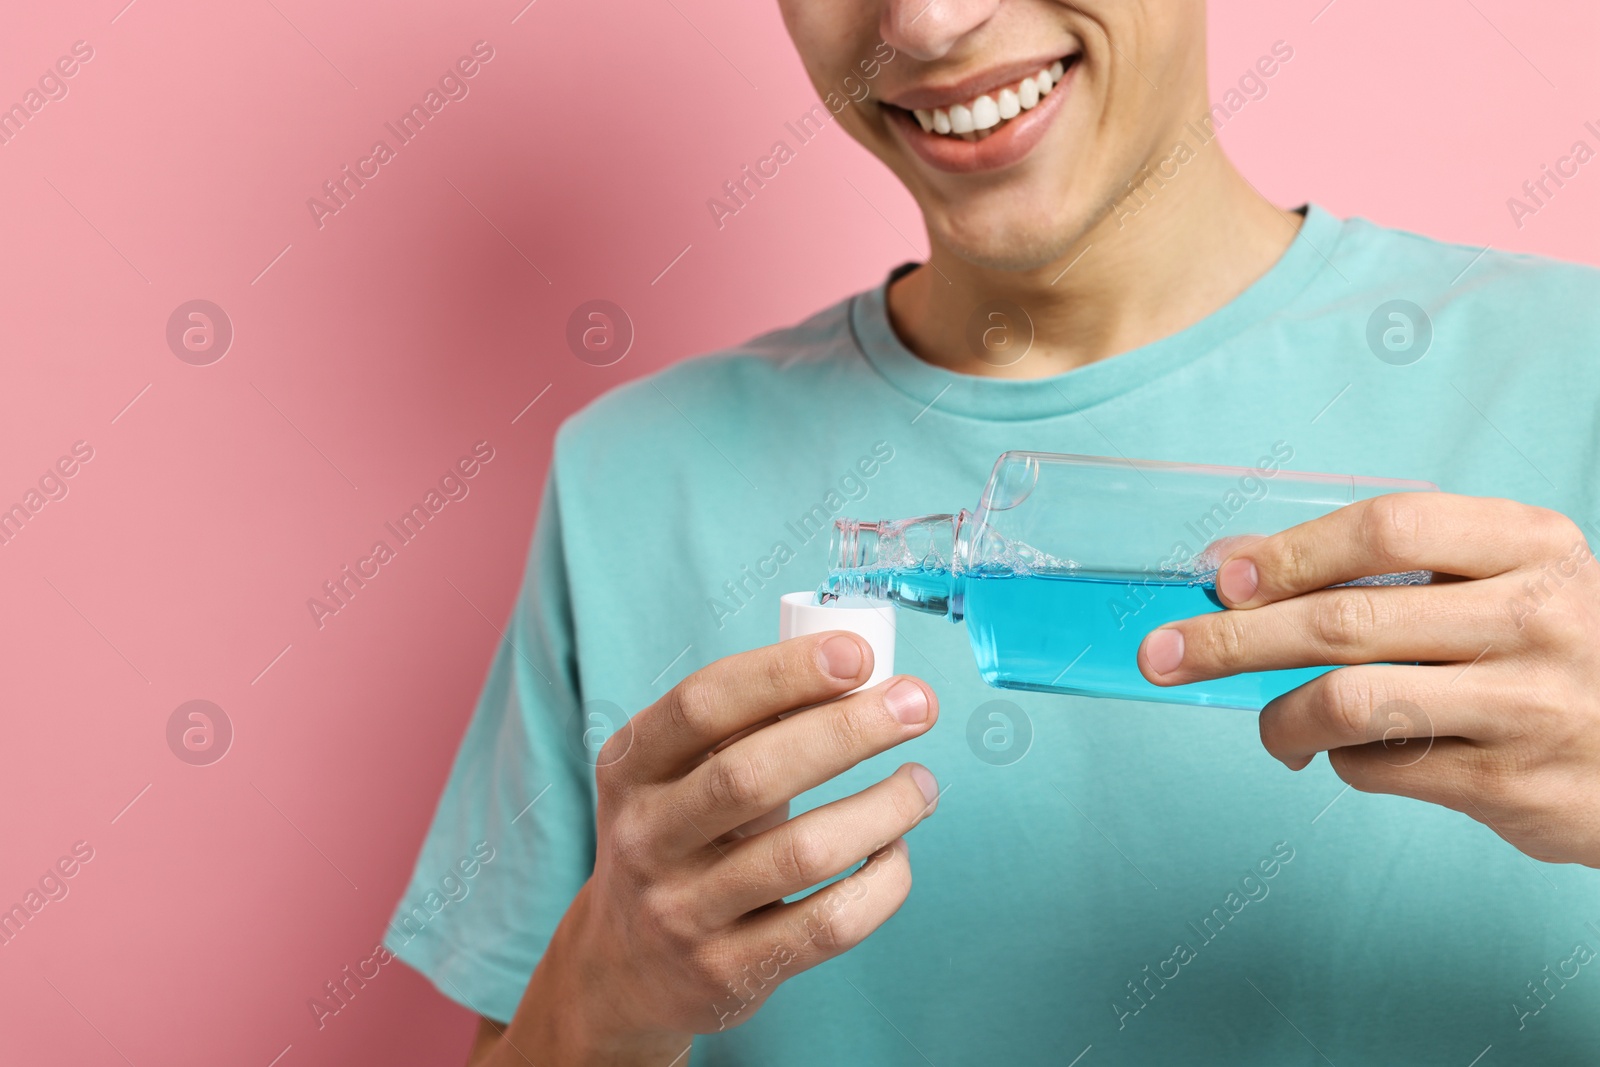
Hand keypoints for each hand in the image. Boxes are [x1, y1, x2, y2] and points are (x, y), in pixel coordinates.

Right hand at [495, 632, 939, 1063]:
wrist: (625, 968)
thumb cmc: (680, 841)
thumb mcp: (680, 777)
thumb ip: (748, 727)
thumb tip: (856, 675)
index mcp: (631, 769)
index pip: (702, 705)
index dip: (783, 673)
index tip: (858, 654)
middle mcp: (647, 838)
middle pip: (753, 774)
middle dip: (848, 730)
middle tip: (916, 704)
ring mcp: (684, 911)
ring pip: (803, 852)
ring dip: (883, 807)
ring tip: (922, 783)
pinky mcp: (730, 972)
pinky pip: (828, 924)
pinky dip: (881, 882)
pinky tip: (896, 851)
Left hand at [1137, 493, 1599, 865]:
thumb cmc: (1561, 651)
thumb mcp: (1511, 582)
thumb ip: (1396, 573)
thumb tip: (1238, 568)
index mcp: (1533, 546)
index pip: (1389, 529)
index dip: (1290, 551)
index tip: (1222, 577)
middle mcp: (1538, 618)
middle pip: (1344, 621)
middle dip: (1232, 639)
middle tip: (1163, 653)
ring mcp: (1531, 706)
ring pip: (1349, 703)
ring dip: (1278, 717)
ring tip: (1269, 727)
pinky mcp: (1515, 786)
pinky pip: (1381, 768)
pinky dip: (1343, 761)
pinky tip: (1356, 754)